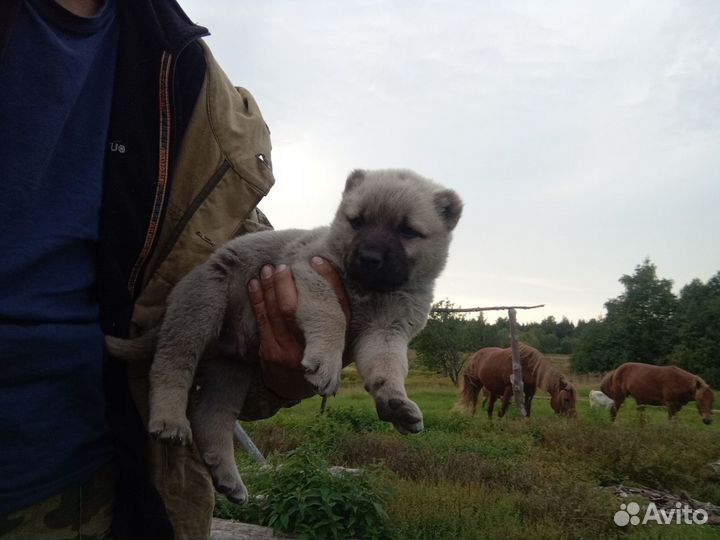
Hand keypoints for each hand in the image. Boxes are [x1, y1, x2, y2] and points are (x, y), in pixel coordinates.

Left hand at [247, 257, 349, 399]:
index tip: (316, 261)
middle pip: (297, 309)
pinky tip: (254, 285)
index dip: (327, 281)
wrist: (294, 387)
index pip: (335, 306)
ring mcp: (289, 351)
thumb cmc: (317, 353)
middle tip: (283, 267)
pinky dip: (258, 300)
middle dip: (287, 284)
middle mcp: (312, 347)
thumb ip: (335, 309)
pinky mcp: (271, 353)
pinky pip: (263, 321)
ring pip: (278, 312)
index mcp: (333, 339)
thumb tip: (325, 270)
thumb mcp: (334, 335)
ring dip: (270, 288)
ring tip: (268, 270)